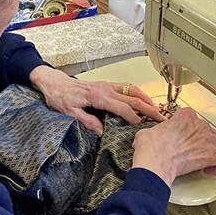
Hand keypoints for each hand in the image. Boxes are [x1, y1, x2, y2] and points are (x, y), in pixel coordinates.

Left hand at [29, 66, 165, 135]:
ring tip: (157, 109)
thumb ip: (86, 121)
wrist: (54, 83)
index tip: (143, 127)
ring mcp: (107, 85)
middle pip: (133, 98)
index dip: (134, 118)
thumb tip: (102, 131)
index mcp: (98, 96)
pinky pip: (126, 87)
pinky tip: (143, 100)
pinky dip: (138, 93)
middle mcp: (106, 89)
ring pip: (133, 90)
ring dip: (146, 99)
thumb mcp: (69, 113)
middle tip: (161, 118)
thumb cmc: (60, 97)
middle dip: (149, 109)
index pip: (123, 108)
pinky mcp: (106, 84)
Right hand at [131, 108, 215, 186]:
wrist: (154, 160)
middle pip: (210, 130)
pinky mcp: (212, 156)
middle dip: (205, 141)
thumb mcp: (147, 132)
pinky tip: (214, 170)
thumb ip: (154, 131)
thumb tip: (147, 137)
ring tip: (215, 156)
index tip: (184, 135)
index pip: (193, 116)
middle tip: (196, 150)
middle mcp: (200, 125)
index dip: (189, 127)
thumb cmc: (151, 147)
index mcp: (185, 116)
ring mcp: (208, 140)